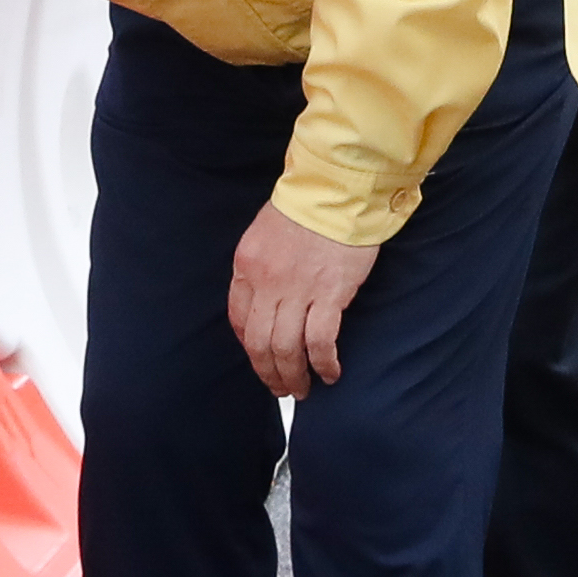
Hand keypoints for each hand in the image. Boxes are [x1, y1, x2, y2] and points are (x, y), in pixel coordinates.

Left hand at [228, 202, 377, 399]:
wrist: (338, 186)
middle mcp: (267, 282)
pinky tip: (330, 373)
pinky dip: (323, 364)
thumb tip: (266, 301)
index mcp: (247, 265)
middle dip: (268, 373)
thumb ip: (260, 266)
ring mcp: (298, 290)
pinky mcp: (330, 294)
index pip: (239, 319)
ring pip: (286, 349)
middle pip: (259, 343)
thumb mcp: (265, 232)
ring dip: (293, 376)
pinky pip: (320, 341)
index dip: (249, 346)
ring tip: (301, 389)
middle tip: (280, 388)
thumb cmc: (307, 204)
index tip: (260, 358)